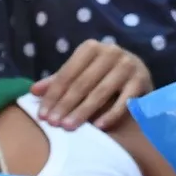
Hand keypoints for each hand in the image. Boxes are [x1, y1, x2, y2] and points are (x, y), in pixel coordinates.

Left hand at [32, 39, 151, 130]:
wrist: (139, 73)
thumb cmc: (103, 74)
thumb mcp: (81, 73)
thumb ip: (59, 81)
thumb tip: (34, 91)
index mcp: (91, 48)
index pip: (67, 73)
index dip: (53, 95)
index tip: (42, 116)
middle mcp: (110, 52)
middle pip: (82, 83)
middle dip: (66, 105)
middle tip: (54, 124)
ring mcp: (127, 65)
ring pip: (101, 92)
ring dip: (83, 111)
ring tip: (69, 127)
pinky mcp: (141, 80)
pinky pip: (124, 101)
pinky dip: (110, 115)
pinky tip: (98, 127)